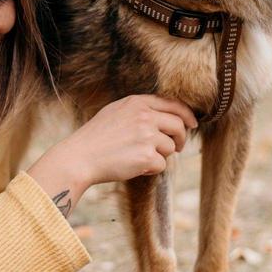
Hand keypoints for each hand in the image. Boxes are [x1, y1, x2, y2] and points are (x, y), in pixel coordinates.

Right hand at [27, 94, 196, 215]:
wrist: (80, 157)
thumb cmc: (95, 137)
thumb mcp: (116, 111)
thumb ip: (139, 110)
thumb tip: (165, 115)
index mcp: (137, 103)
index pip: (173, 104)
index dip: (186, 115)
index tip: (192, 124)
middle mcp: (145, 116)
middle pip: (179, 125)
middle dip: (181, 138)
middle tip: (177, 148)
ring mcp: (147, 136)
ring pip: (171, 147)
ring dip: (161, 155)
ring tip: (140, 157)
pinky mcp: (147, 157)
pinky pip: (162, 164)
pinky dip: (152, 169)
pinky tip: (134, 166)